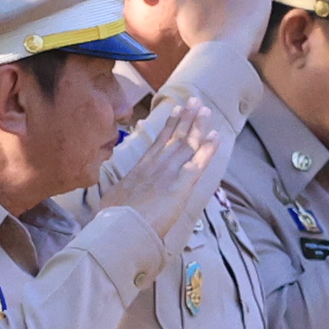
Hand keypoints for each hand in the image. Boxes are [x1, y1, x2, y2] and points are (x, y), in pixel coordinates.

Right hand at [97, 95, 230, 240]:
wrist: (121, 227)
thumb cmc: (114, 219)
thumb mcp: (113, 199)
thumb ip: (121, 193)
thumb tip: (117, 197)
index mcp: (140, 168)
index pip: (158, 142)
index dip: (169, 126)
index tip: (176, 111)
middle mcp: (156, 165)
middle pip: (175, 137)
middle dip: (186, 119)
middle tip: (195, 102)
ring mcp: (169, 172)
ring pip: (187, 144)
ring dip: (198, 127)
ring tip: (205, 111)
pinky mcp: (181, 183)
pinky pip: (198, 162)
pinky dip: (208, 149)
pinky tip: (215, 137)